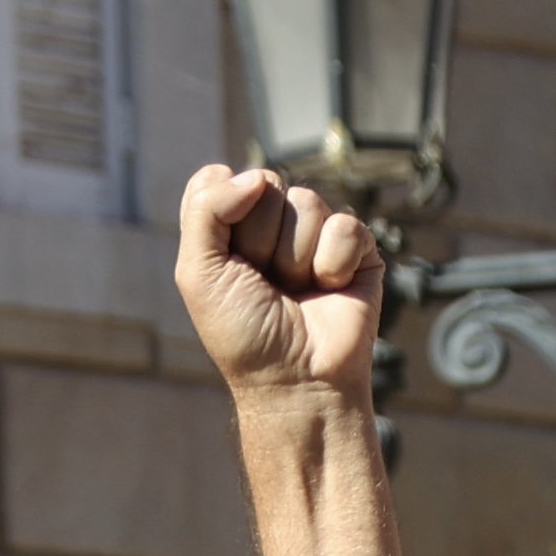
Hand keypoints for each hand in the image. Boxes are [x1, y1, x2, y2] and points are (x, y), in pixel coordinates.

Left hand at [169, 165, 383, 401]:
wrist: (296, 379)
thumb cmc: (243, 334)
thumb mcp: (198, 274)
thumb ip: (204, 211)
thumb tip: (255, 175)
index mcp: (229, 227)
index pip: (221, 179)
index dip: (223, 214)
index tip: (227, 260)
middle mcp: (271, 224)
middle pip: (266, 186)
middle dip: (261, 241)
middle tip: (266, 284)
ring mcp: (315, 233)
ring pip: (306, 202)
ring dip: (296, 257)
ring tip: (297, 292)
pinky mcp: (356, 247)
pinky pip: (345, 225)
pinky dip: (333, 263)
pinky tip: (330, 290)